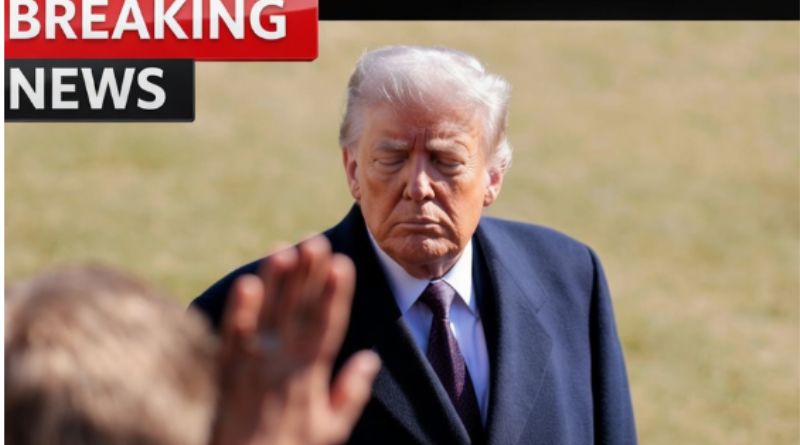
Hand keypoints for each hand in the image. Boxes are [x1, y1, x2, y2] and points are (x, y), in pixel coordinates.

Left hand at [211, 236, 379, 444]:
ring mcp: (252, 365)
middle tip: (317, 241)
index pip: (326, 326)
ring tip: (285, 248)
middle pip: (298, 312)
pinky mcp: (225, 369)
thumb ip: (351, 393)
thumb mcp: (330, 431)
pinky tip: (246, 283)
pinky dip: (238, 310)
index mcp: (310, 376)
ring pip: (266, 314)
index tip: (344, 264)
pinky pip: (230, 335)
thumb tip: (371, 359)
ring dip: (277, 281)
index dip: (336, 294)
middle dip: (308, 275)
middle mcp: (282, 364)